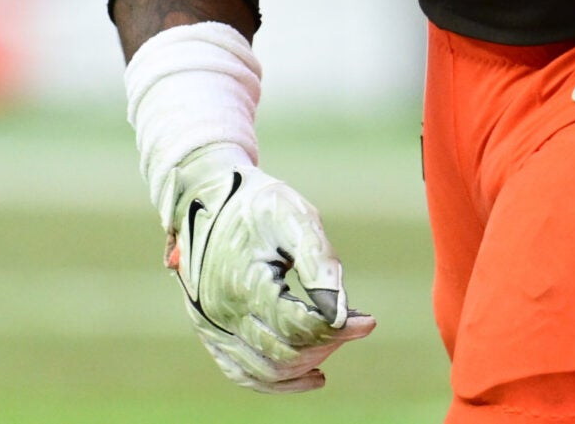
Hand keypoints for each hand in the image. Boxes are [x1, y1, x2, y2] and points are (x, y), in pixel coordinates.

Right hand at [164, 143, 375, 391]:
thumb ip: (320, 263)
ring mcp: (211, 325)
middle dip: (328, 344)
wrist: (206, 194)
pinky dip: (276, 381)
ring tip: (335, 342)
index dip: (341, 329)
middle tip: (353, 323)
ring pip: (265, 370)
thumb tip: (342, 313)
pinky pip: (241, 372)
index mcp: (245, 284)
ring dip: (306, 364)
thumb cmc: (258, 203)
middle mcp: (222, 312)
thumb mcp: (295, 218)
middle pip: (286, 353)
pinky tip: (312, 376)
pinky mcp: (208, 329)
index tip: (368, 321)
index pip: (301, 328)